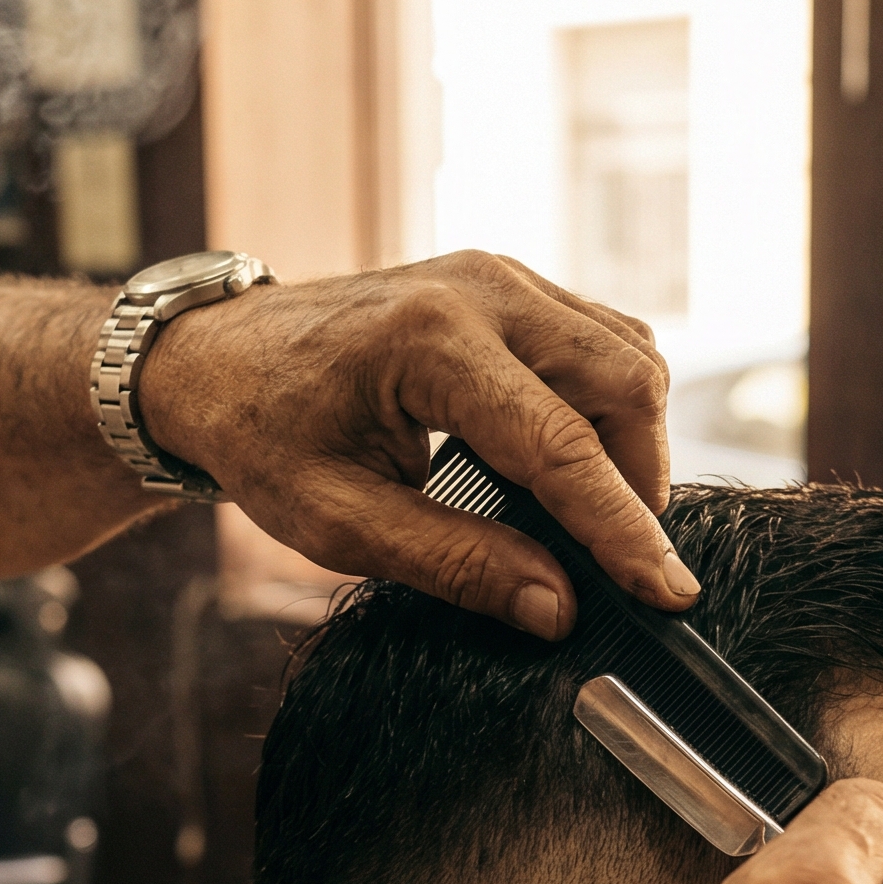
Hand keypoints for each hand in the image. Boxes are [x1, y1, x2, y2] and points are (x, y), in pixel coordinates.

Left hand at [135, 251, 692, 637]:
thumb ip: (452, 563)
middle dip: (639, 481)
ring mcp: (501, 276)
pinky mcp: (508, 284)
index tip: (668, 594)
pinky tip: (570, 464)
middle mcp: (480, 289)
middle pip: (625, 381)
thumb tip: (556, 608)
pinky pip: (601, 341)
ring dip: (630, 443)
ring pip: (627, 355)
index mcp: (429, 343)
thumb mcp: (336, 522)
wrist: (215, 358)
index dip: (621, 528)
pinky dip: (608, 409)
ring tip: (590, 517)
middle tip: (618, 563)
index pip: (560, 445)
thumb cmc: (261, 437)